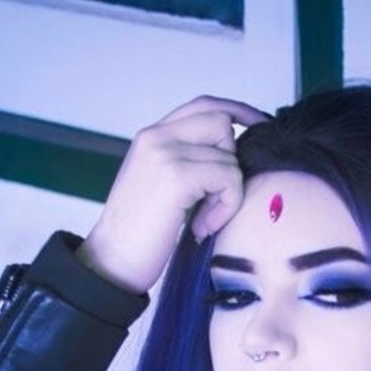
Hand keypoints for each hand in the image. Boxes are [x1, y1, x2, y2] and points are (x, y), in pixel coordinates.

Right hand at [79, 95, 268, 294]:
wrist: (110, 264)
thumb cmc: (136, 237)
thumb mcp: (159, 188)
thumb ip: (185, 164)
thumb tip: (230, 157)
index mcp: (151, 136)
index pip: (203, 106)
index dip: (237, 113)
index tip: (259, 127)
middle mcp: (156, 136)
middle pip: (221, 123)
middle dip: (230, 162)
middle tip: (213, 202)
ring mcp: (165, 153)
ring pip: (228, 156)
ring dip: (227, 195)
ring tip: (203, 222)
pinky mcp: (177, 176)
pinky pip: (229, 178)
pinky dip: (226, 206)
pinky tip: (203, 228)